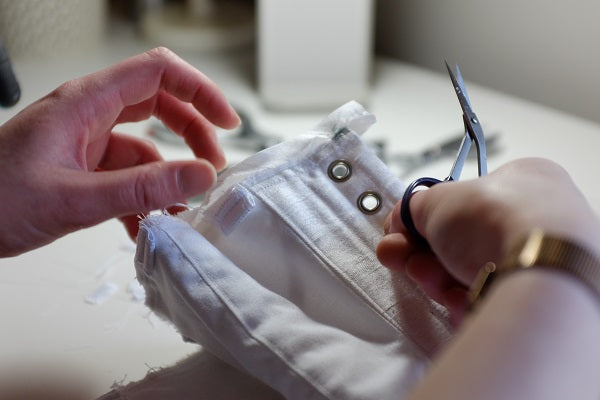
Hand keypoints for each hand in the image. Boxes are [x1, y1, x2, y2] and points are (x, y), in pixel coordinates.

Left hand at [0, 47, 239, 256]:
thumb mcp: (74, 197)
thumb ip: (142, 189)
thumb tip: (200, 177)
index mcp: (86, 102)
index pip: (158, 72)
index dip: (200, 90)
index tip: (227, 122)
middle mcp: (90, 114)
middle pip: (160, 105)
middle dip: (193, 134)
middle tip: (213, 168)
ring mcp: (87, 141)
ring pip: (147, 146)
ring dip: (169, 176)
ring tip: (182, 209)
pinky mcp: (83, 167)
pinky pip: (128, 175)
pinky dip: (145, 198)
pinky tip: (148, 226)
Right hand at [377, 158, 599, 322]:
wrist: (538, 270)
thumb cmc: (499, 218)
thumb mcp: (438, 199)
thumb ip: (415, 206)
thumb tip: (403, 217)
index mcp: (525, 181)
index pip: (465, 198)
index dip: (425, 215)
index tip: (398, 228)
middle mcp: (536, 219)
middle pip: (460, 239)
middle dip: (421, 251)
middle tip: (396, 254)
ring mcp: (536, 260)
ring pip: (468, 270)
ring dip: (435, 275)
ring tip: (423, 274)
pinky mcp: (531, 297)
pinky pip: (486, 298)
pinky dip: (462, 299)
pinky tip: (453, 297)